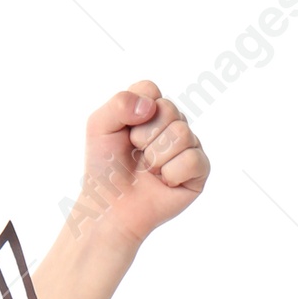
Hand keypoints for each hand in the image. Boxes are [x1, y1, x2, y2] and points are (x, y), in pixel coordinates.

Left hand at [70, 82, 209, 250]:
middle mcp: (173, 123)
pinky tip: (163, 182)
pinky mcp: (199, 170)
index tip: (124, 135)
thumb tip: (151, 106)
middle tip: (136, 155)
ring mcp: (188, 145)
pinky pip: (191, 160)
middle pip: (168, 109)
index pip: (150, 90)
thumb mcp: (99, 127)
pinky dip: (171, 174)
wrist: (110, 208)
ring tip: (148, 170)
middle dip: (144, 137)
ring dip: (156, 157)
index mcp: (152, 109)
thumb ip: (119, 103)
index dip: (133, 114)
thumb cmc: (106, 169)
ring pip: (181, 134)